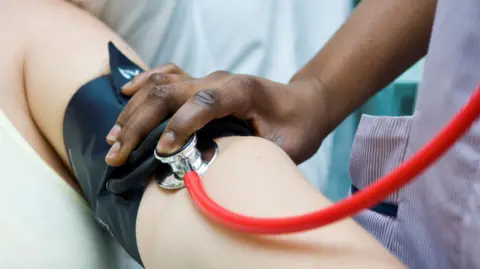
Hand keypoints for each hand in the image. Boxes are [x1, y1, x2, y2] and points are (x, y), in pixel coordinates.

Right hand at [105, 64, 329, 165]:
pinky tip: (126, 95)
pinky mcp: (203, 83)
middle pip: (170, 92)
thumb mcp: (285, 148)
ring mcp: (209, 79)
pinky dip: (144, 83)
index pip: (204, 102)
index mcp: (243, 91)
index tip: (161, 152)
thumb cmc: (297, 128)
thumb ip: (252, 156)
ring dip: (133, 112)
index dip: (180, 126)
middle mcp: (220, 80)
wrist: (304, 104)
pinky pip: (168, 76)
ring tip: (113, 139)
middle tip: (116, 155)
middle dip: (138, 124)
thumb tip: (212, 175)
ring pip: (161, 85)